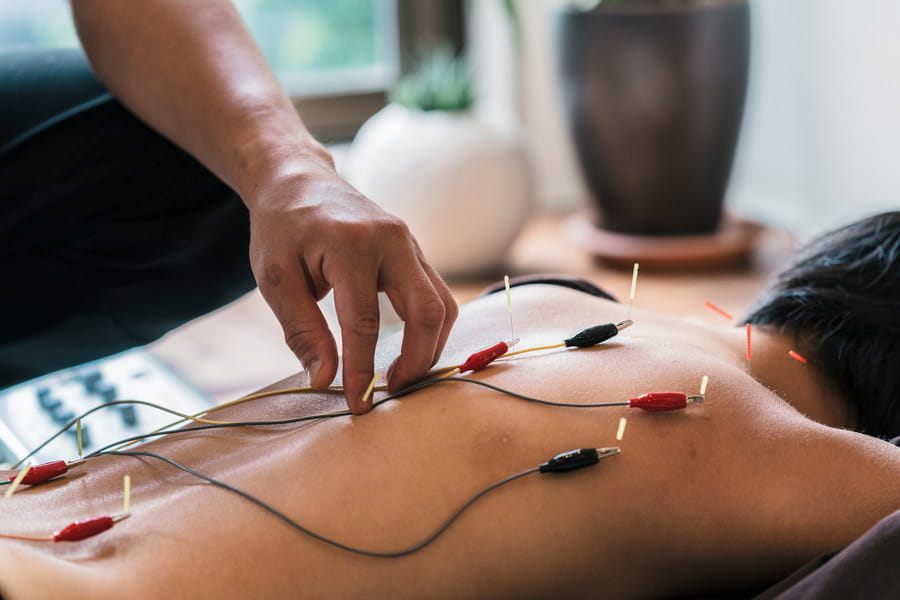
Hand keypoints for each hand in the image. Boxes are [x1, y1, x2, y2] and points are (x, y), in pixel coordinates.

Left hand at [248, 161, 457, 414]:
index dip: (362, 368)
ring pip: (442, 305)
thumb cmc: (281, 229)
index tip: (358, 403)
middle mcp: (391, 241)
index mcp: (350, 245)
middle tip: (390, 393)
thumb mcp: (274, 279)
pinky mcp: (414, 251)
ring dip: (429, 348)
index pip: (365, 321)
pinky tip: (406, 350)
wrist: (298, 180)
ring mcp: (409, 243)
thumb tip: (325, 380)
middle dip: (416, 361)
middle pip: (428, 312)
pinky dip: (428, 329)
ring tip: (398, 377)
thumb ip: (301, 330)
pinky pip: (436, 295)